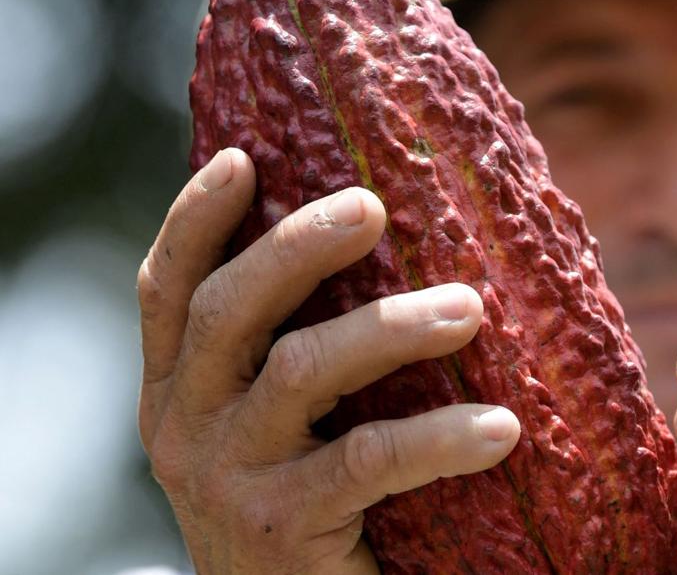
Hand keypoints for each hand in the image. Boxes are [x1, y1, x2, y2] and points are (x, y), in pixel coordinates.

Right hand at [136, 148, 520, 573]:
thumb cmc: (301, 495)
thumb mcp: (272, 418)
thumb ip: (291, 344)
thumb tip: (378, 233)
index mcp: (179, 385)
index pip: (166, 288)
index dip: (195, 218)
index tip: (245, 158)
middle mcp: (186, 423)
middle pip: (226, 310)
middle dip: (297, 247)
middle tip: (373, 207)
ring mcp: (227, 476)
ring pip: (301, 370)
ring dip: (390, 328)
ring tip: (469, 307)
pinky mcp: (282, 529)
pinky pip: (365, 461)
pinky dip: (437, 438)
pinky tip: (500, 427)